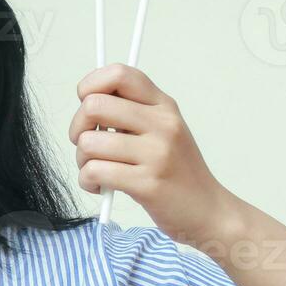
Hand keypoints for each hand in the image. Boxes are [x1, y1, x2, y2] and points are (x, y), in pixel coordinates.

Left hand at [69, 64, 237, 246]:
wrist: (208, 211)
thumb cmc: (176, 172)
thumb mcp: (163, 131)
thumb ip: (132, 112)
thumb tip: (87, 100)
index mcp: (164, 106)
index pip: (119, 74)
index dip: (91, 85)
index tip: (85, 104)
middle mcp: (163, 124)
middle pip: (93, 106)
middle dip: (77, 128)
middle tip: (86, 145)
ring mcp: (157, 153)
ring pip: (88, 143)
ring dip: (82, 161)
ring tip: (97, 172)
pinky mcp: (147, 183)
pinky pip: (95, 172)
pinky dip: (88, 182)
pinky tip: (101, 187)